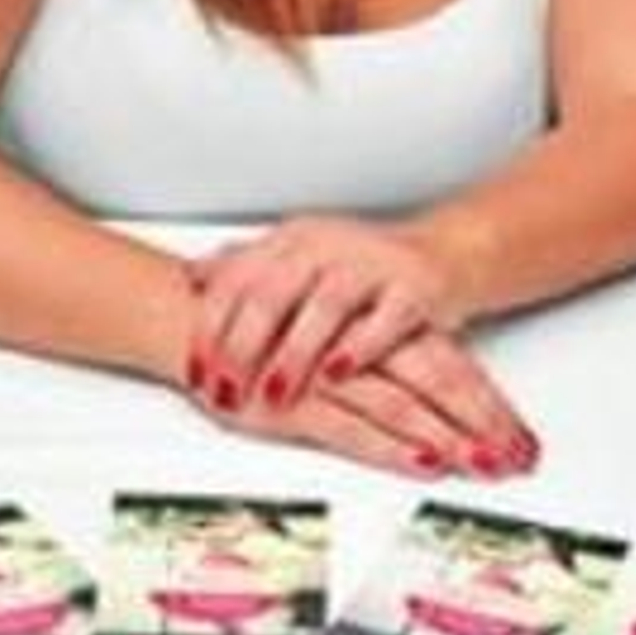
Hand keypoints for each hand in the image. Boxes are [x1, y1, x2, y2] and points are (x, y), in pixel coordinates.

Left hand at [188, 215, 459, 414]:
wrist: (443, 253)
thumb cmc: (363, 265)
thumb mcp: (299, 258)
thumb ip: (247, 265)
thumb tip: (192, 277)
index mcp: (293, 240)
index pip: (237, 280)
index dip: (211, 328)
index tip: (197, 372)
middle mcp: (329, 245)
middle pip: (272, 293)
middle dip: (242, 348)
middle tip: (226, 391)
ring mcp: (373, 264)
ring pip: (325, 306)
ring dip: (295, 354)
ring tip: (275, 394)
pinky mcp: (415, 287)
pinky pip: (385, 318)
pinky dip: (359, 348)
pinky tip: (337, 374)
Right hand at [189, 322, 539, 480]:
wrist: (187, 321)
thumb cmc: (252, 332)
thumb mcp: (318, 338)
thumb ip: (360, 360)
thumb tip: (410, 396)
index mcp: (370, 332)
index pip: (445, 364)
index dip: (486, 400)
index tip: (520, 434)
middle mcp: (359, 352)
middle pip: (439, 383)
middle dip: (485, 423)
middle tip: (522, 456)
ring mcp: (329, 380)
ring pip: (407, 409)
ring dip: (453, 438)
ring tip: (488, 463)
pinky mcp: (296, 407)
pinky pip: (356, 428)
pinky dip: (395, 446)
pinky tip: (426, 462)